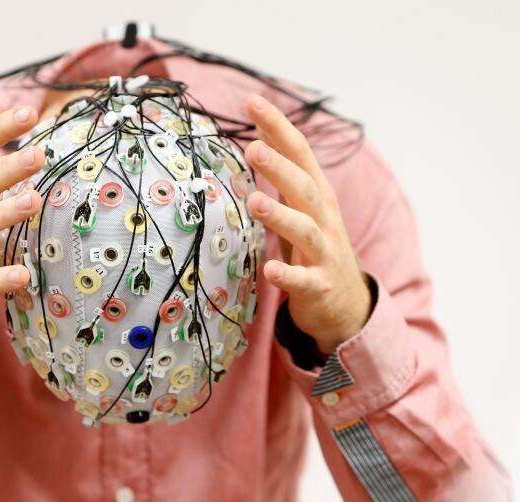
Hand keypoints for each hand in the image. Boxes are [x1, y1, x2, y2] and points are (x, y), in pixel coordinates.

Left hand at [243, 94, 371, 354]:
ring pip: (305, 229)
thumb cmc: (317, 245)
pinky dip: (288, 274)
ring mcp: (324, 252)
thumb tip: (260, 132)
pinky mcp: (319, 285)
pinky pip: (304, 280)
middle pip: (304, 186)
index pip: (299, 153)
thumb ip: (284, 170)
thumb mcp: (303, 204)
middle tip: (253, 147)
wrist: (347, 303)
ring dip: (281, 215)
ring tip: (255, 201)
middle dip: (280, 166)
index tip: (252, 101)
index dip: (278, 127)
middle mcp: (324, 218)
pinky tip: (270, 269)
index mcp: (316, 194)